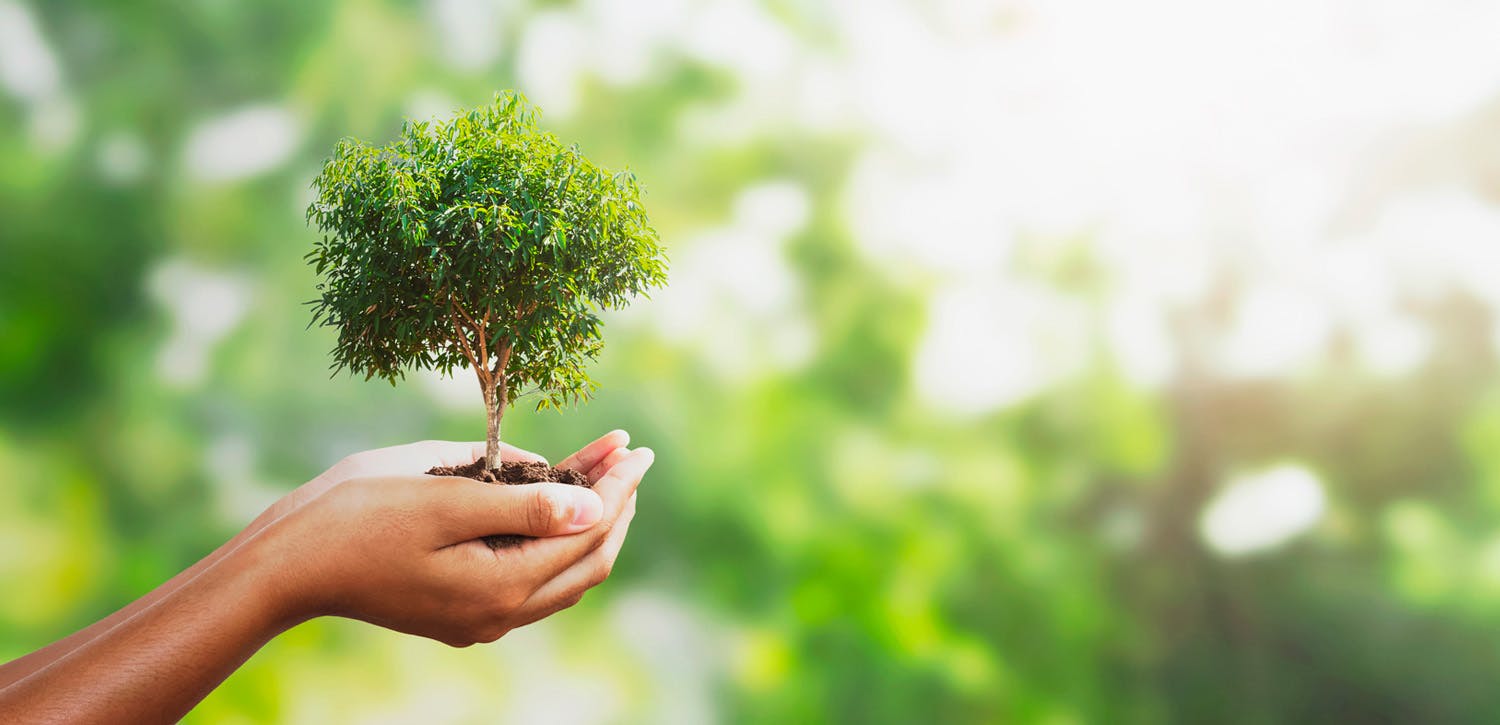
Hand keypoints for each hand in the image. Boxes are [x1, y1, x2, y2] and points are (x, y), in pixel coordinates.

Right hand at [244, 432, 651, 646]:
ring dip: (589, 521)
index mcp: (501, 588)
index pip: (585, 534)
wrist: (287, 564)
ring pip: (562, 573)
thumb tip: (594, 506)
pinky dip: (553, 537)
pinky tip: (556, 501)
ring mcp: (480, 618)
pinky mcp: (461, 609)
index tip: (636, 448)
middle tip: (632, 456)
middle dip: (615, 505)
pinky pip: (529, 576)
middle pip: (586, 561)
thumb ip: (525, 504)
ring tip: (607, 472)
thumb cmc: (357, 517)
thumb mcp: (446, 498)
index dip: (617, 488)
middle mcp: (499, 615)